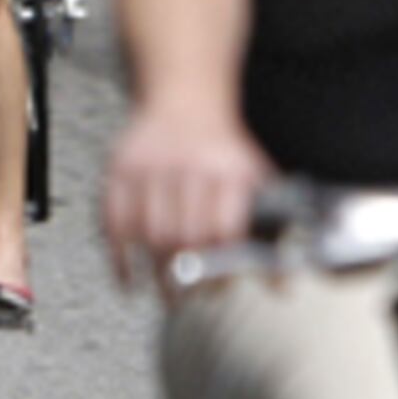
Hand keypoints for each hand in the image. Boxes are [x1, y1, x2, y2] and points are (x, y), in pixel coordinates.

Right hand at [100, 105, 276, 290]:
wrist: (184, 98)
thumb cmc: (224, 150)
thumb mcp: (255, 180)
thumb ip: (272, 232)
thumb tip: (284, 288)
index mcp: (227, 170)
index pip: (222, 229)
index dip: (220, 266)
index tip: (217, 290)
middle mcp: (187, 166)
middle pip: (183, 236)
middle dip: (185, 277)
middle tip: (187, 300)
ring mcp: (149, 166)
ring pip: (148, 233)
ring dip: (155, 271)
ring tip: (165, 293)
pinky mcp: (119, 168)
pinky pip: (113, 221)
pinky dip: (119, 255)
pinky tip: (129, 278)